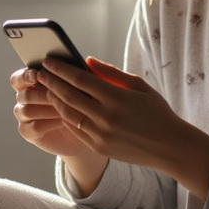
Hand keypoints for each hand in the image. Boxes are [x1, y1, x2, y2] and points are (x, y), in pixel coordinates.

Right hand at [10, 65, 88, 157]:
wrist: (82, 129)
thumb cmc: (78, 102)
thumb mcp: (77, 86)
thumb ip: (73, 74)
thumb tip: (85, 60)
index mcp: (28, 83)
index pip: (18, 78)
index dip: (25, 76)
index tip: (37, 74)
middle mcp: (22, 99)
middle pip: (23, 94)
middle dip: (41, 94)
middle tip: (56, 94)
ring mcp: (23, 117)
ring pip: (27, 110)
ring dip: (47, 108)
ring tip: (66, 108)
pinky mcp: (27, 132)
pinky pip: (34, 127)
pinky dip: (49, 123)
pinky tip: (64, 121)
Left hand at [37, 57, 208, 197]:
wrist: (169, 146)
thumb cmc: (157, 111)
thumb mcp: (139, 86)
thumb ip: (111, 73)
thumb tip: (86, 61)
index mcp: (117, 98)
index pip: (80, 79)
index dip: (61, 69)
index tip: (49, 61)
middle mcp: (106, 116)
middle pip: (69, 95)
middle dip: (51, 82)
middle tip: (39, 72)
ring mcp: (101, 134)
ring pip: (68, 114)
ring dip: (54, 99)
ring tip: (46, 88)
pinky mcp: (99, 147)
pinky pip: (75, 129)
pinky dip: (65, 116)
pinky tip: (59, 106)